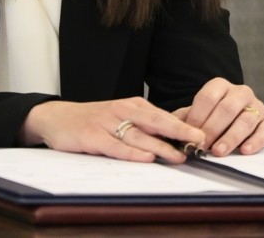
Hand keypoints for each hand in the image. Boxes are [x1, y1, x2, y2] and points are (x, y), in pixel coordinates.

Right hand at [20, 97, 207, 163]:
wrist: (57, 117)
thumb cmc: (95, 120)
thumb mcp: (122, 117)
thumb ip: (145, 126)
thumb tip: (177, 139)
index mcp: (133, 106)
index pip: (164, 116)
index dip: (185, 126)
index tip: (205, 135)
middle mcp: (122, 111)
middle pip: (156, 121)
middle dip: (180, 131)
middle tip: (200, 141)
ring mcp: (106, 123)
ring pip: (138, 135)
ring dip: (161, 146)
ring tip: (179, 156)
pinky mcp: (91, 136)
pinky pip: (115, 145)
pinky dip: (131, 152)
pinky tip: (146, 157)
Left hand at [173, 78, 263, 156]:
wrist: (237, 122)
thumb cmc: (212, 118)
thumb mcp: (197, 115)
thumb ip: (183, 120)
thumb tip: (168, 131)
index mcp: (220, 86)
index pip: (207, 98)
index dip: (197, 117)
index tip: (189, 134)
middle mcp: (240, 92)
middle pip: (227, 108)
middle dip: (213, 129)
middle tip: (202, 146)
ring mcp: (257, 106)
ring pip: (246, 120)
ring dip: (231, 137)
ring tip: (219, 152)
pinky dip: (256, 141)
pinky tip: (245, 151)